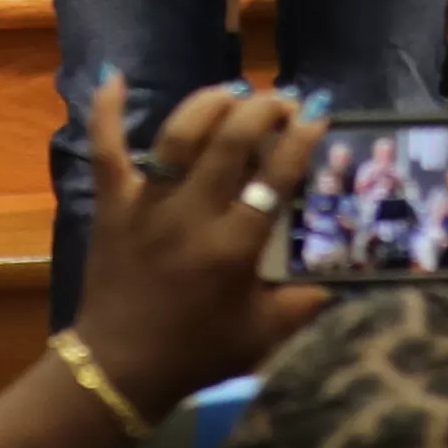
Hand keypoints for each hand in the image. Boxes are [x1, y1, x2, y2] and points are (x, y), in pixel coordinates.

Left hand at [70, 72, 332, 413]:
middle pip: (231, 142)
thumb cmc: (196, 354)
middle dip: (262, 110)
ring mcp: (148, 205)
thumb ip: (303, 305)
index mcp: (233, 247)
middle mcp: (193, 215)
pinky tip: (114, 77)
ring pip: (179, 136)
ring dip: (209, 103)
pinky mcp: (113, 205)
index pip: (275, 178)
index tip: (317, 115)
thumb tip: (340, 278)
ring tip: (233, 91)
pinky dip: (107, 112)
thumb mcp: (261, 336)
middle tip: (281, 100)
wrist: (119, 370)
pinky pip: (108, 151)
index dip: (300, 140)